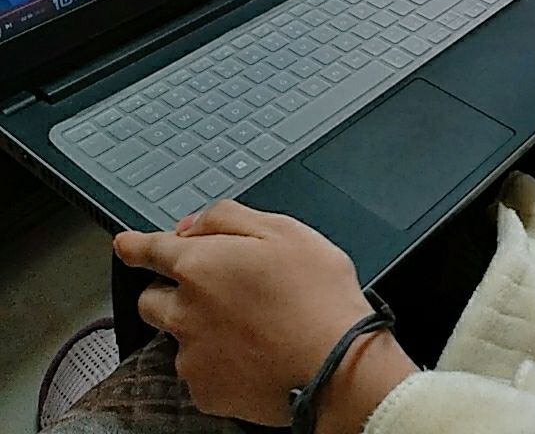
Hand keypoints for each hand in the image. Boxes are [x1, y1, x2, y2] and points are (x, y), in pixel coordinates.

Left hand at [114, 201, 416, 428]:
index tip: (123, 244)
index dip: (134, 244)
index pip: (150, 250)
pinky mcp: (205, 391)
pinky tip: (251, 352)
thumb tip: (192, 225)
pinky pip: (198, 370)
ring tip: (247, 325)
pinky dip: (216, 360)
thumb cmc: (317, 294)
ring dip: (196, 327)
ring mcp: (192, 355)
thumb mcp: (284, 230)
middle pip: (153, 298)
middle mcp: (185, 311)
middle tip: (216, 289)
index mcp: (200, 265)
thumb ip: (229, 217)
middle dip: (172, 290)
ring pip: (177, 336)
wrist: (335, 365)